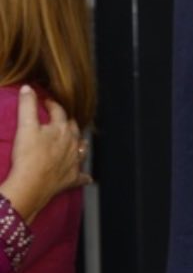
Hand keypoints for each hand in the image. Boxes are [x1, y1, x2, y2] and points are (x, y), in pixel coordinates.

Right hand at [2, 85, 90, 221]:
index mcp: (61, 129)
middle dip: (67, 122)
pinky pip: (81, 176)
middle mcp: (72, 143)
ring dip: (79, 144)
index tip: (47, 101)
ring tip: (77, 142)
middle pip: (73, 129)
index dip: (52, 105)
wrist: (31, 184)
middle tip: (60, 120)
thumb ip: (27, 105)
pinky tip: (88, 177)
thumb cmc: (28, 156)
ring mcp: (73, 161)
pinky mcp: (71, 178)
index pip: (59, 111)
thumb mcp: (25, 126)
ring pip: (81, 149)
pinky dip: (84, 176)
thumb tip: (28, 88)